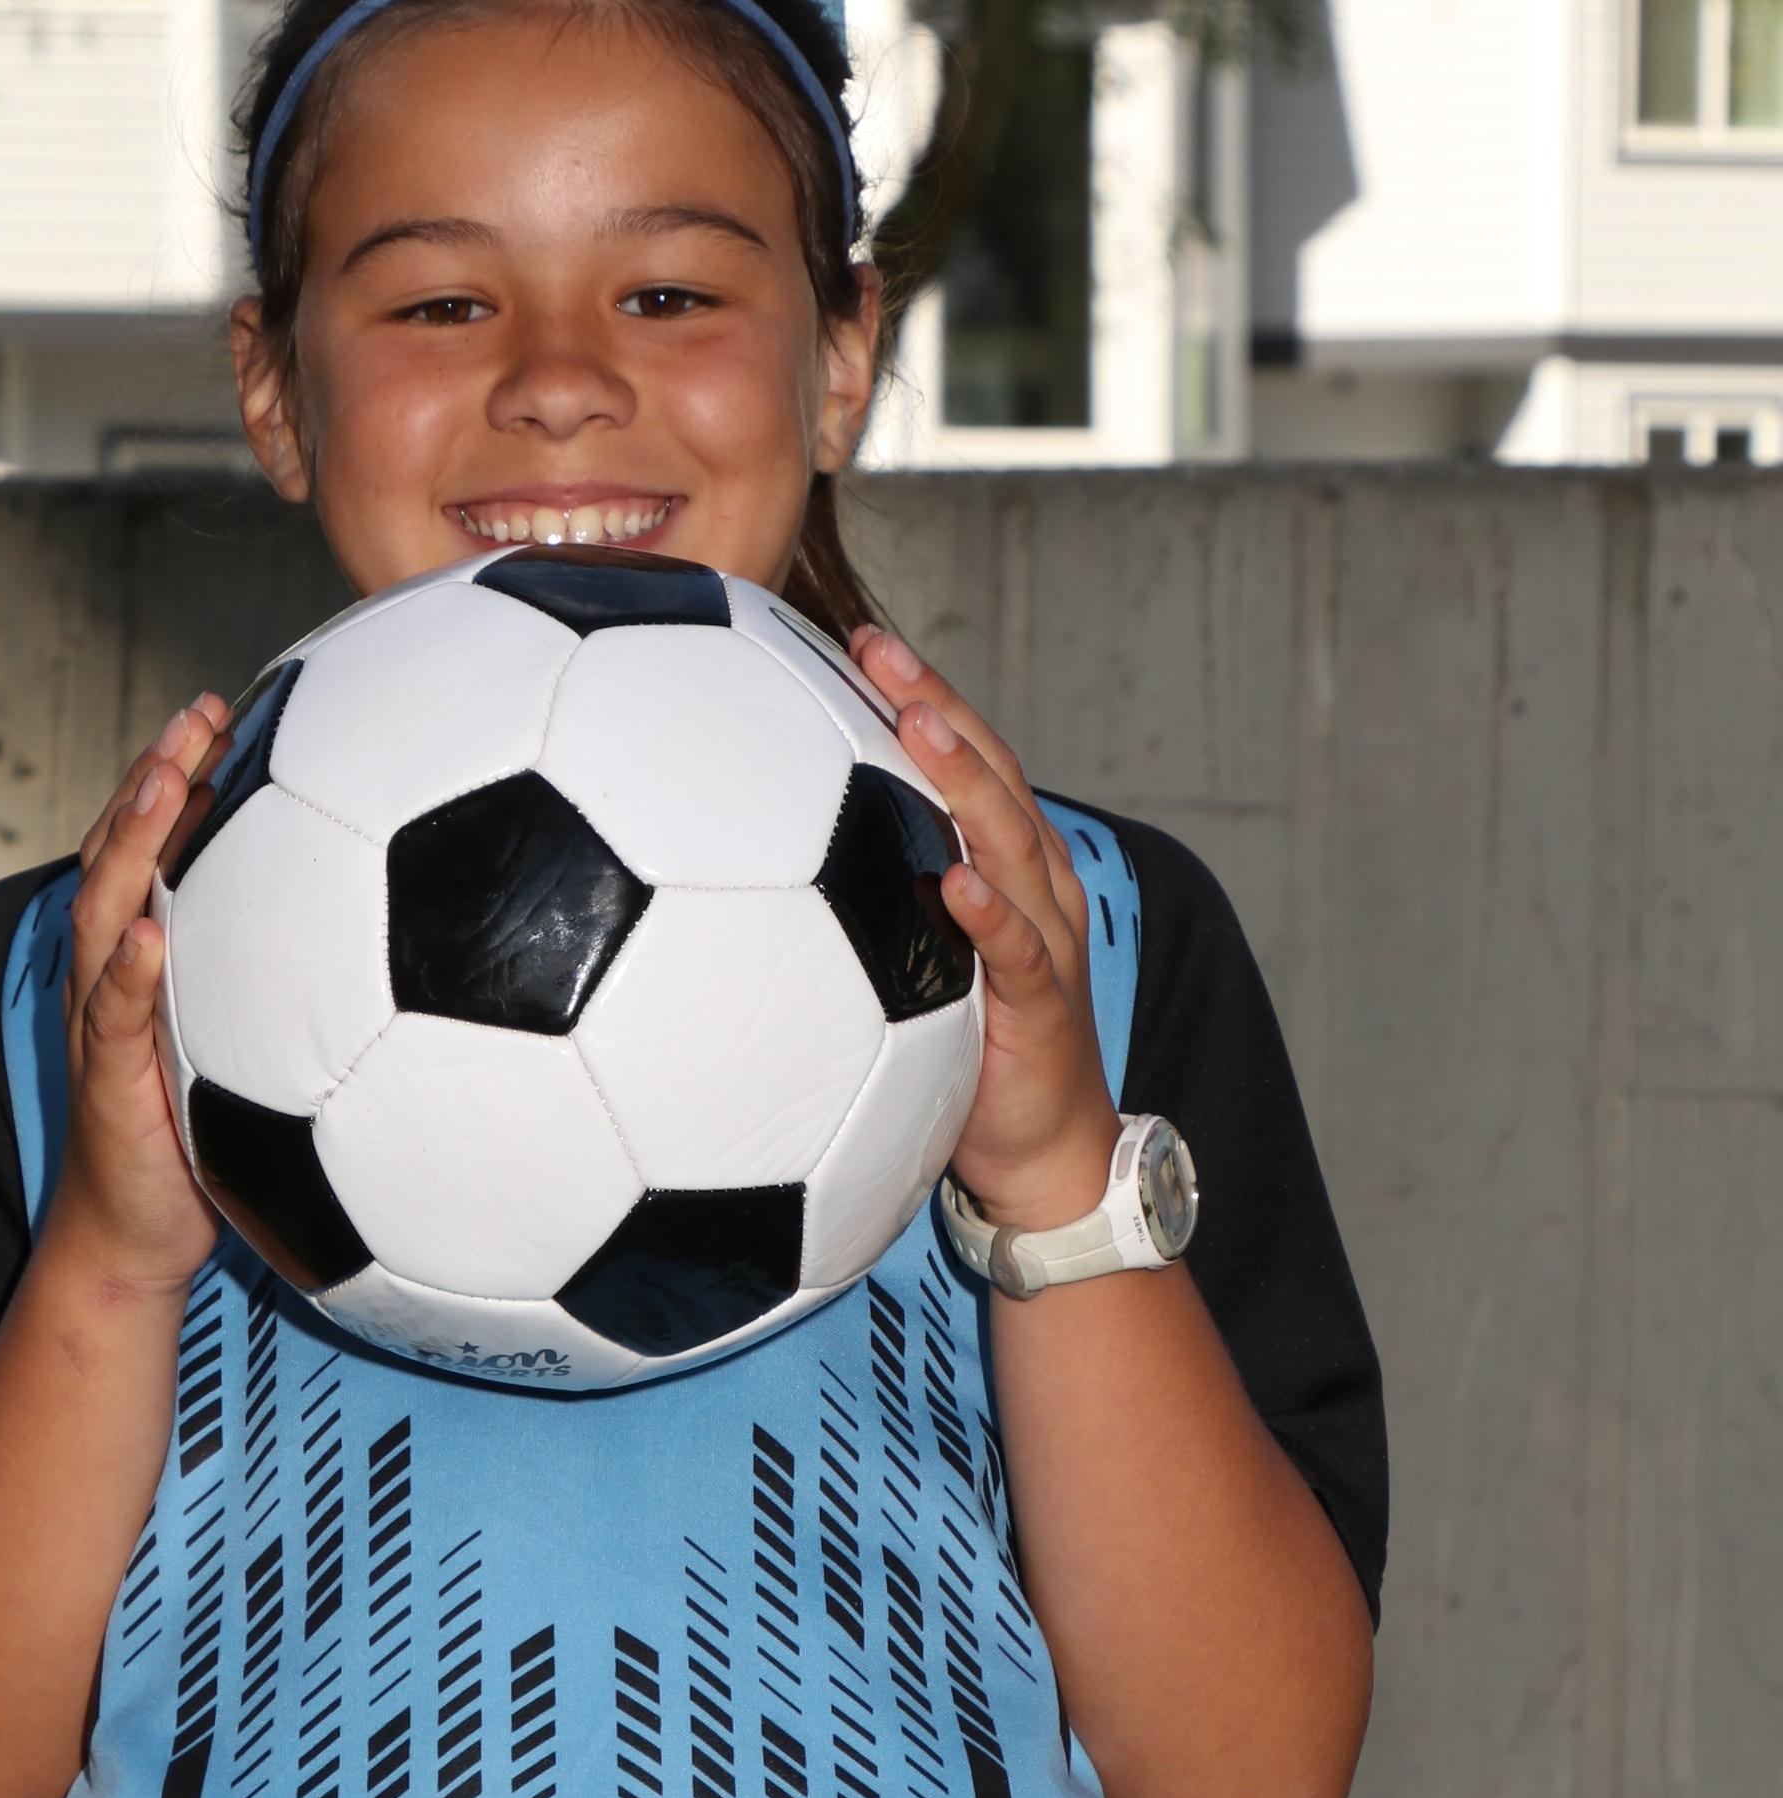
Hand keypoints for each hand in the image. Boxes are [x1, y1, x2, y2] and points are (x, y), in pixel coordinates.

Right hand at [46, 699, 230, 1295]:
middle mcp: (113, 973)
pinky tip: (149, 932)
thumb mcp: (252, 1052)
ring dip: (132, 842)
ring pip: (104, 912)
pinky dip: (125, 973)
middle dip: (154, 775)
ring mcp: (102, 1021)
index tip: (220, 706)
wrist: (140, 1238)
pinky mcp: (106, 1081)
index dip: (177, 772)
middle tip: (197, 712)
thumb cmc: (203, 1143)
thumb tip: (395, 944)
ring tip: (168, 781)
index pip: (151, 845)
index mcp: (148, 957)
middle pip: (119, 853)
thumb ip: (286, 991)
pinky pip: (113, 1018)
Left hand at [849, 628, 1118, 1238]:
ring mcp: (1042, 940)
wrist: (1044, 1158)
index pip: (962, 761)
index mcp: (1000, 867)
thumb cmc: (967, 1058)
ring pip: (1008, 840)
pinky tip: (954, 882)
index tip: (856, 639)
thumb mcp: (908, 969)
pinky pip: (1016, 949)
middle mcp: (1031, 886)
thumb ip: (862, 913)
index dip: (917, 696)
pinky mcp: (1042, 1006)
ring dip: (963, 778)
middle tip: (875, 644)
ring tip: (916, 723)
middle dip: (935, 702)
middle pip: (988, 773)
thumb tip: (753, 878)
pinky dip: (989, 913)